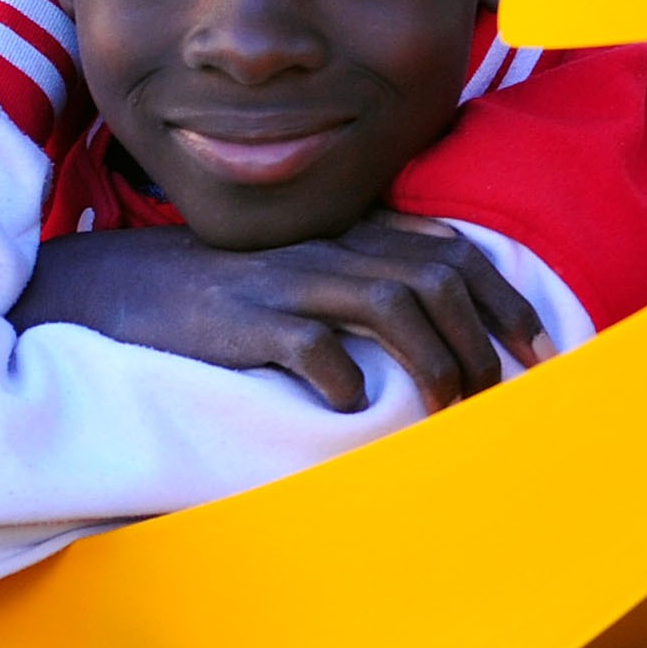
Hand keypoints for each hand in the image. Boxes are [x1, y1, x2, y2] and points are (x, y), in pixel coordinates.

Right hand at [9, 213, 544, 412]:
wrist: (107, 289)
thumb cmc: (209, 296)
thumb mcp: (289, 276)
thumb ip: (355, 285)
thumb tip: (433, 326)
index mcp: (339, 238)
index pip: (446, 248)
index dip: (503, 297)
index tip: (538, 349)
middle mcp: (321, 250)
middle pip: (433, 274)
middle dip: (484, 335)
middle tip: (500, 394)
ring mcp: (281, 282)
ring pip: (390, 303)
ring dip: (434, 360)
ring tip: (446, 409)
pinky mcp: (237, 320)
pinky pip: (309, 344)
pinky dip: (343, 377)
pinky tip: (351, 407)